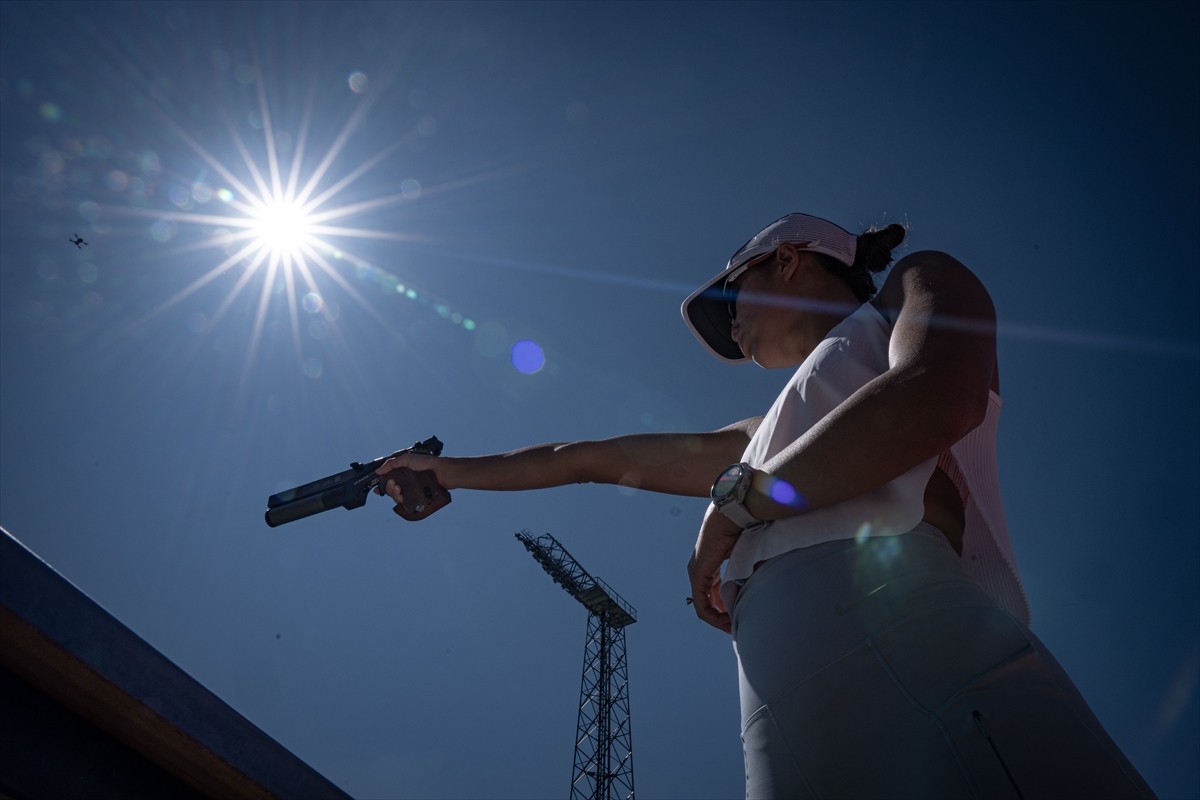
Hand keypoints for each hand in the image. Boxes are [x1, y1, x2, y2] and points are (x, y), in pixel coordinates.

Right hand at [375, 452, 450, 520]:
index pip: (388, 480)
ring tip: (399, 490)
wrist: (441, 472)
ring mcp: (411, 490)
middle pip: (390, 490)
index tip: (377, 488)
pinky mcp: (416, 497)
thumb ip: (392, 464)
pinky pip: (405, 503)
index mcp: (402, 472)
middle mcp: (406, 482)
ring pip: (397, 497)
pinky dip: (401, 501)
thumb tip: (378, 471)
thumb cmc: (427, 463)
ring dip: (394, 494)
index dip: (382, 485)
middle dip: (389, 488)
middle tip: (394, 485)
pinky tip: (402, 498)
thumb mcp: (407, 459)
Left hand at [687, 504, 742, 633]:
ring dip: (718, 620)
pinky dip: (712, 616)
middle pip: (708, 602)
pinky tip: (726, 622)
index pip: (714, 593)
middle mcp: (700, 570)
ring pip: (704, 606)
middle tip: (737, 626)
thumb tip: (762, 585)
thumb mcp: (746, 557)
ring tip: (733, 627)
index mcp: (710, 565)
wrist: (733, 515)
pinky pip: (701, 604)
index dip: (726, 608)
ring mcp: (696, 573)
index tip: (740, 615)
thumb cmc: (742, 530)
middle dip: (722, 617)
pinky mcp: (698, 575)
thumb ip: (749, 571)